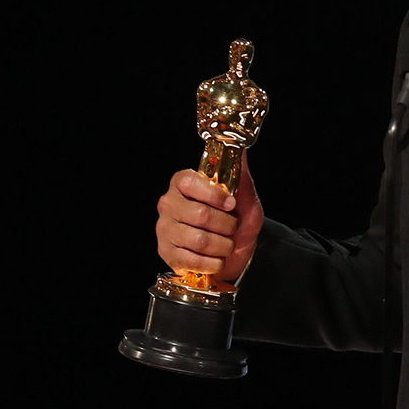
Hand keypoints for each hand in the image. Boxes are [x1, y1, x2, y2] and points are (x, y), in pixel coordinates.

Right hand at [156, 153, 262, 281]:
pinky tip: (217, 259)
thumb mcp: (243, 195)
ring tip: (227, 244)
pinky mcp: (167, 254)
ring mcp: (164, 229)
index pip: (191, 183)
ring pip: (199, 240)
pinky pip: (192, 261)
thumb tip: (239, 146)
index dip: (215, 195)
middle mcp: (168, 203)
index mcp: (182, 183)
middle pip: (200, 215)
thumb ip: (238, 172)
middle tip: (233, 227)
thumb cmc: (236, 219)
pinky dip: (213, 262)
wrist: (235, 251)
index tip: (231, 204)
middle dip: (226, 225)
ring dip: (223, 246)